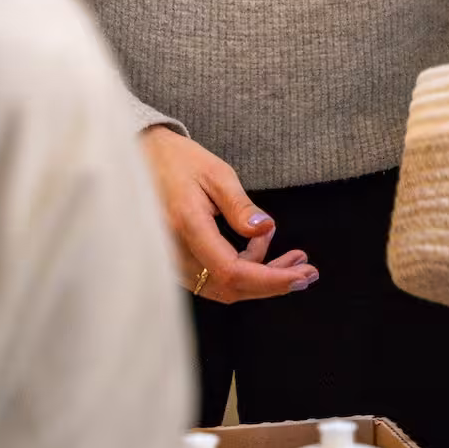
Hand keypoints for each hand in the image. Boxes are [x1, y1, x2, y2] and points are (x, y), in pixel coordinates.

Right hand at [142, 126, 318, 304]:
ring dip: (260, 277)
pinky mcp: (175, 263)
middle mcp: (175, 252)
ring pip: (223, 287)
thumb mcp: (216, 173)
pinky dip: (241, 270)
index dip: (270, 280)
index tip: (301, 275)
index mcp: (187, 225)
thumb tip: (265, 230)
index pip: (232, 271)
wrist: (141, 160)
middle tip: (307, 271)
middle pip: (231, 287)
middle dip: (273, 283)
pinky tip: (259, 247)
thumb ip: (240, 206)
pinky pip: (212, 278)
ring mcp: (172, 261)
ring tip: (291, 257)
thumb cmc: (177, 160)